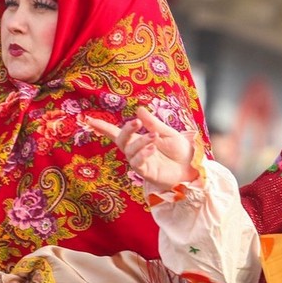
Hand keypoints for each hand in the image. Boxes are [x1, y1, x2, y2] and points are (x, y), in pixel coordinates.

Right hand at [83, 105, 197, 188]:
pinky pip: (137, 163)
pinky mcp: (146, 172)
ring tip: (153, 136)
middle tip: (135, 122)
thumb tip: (138, 109)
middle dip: (126, 130)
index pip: (117, 133)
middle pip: (121, 140)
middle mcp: (136, 151)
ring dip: (140, 141)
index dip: (103, 127)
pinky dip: (143, 153)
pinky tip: (152, 148)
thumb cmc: (181, 151)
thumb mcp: (168, 134)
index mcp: (139, 139)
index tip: (89, 120)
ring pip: (130, 151)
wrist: (193, 168)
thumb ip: (153, 123)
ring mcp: (140, 162)